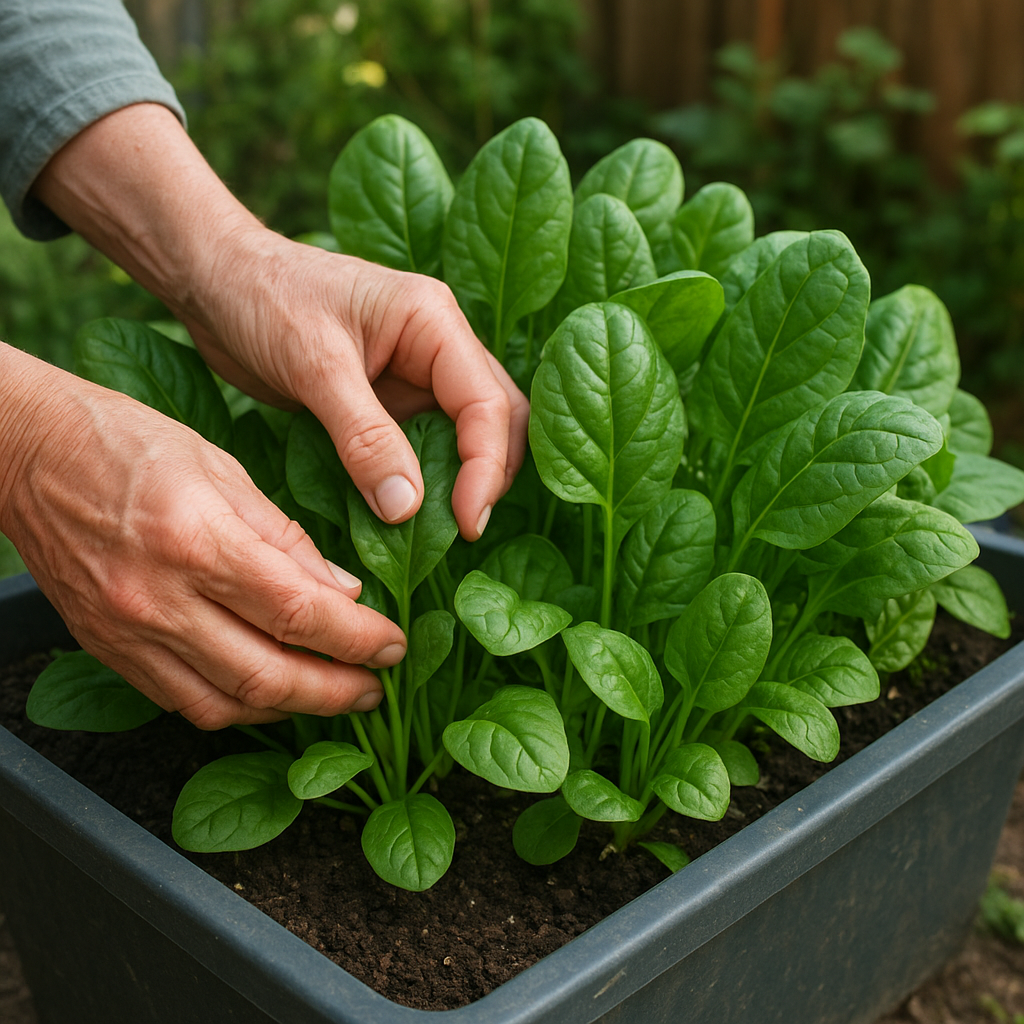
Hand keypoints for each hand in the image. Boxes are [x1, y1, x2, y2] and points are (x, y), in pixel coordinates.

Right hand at [0, 346, 404, 728]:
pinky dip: (239, 708)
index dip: (359, 639)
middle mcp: (161, 599)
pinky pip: (184, 703)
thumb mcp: (224, 469)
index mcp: (199, 540)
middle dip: (338, 691)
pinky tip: (272, 694)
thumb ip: (288, 538)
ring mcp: (128, 633)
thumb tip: (343, 590)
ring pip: (229, 704)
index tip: (394, 645)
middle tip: (378, 687)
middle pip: (270, 676)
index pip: (300, 612)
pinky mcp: (108, 650)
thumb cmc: (127, 443)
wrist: (26, 454)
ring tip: (337, 696)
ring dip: (294, 710)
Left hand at [183, 234, 528, 538]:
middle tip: (462, 532)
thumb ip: (364, 437)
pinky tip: (402, 513)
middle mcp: (437, 347)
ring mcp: (414, 376)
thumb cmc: (262, 298)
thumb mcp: (314, 366)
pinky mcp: (386, 402)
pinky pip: (421, 448)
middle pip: (495, 420)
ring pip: (464, 438)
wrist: (214, 281)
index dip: (486, 468)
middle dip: (488, 477)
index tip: (466, 523)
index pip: (488, 403)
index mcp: (434, 321)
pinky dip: (420, 483)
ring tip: (434, 532)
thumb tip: (407, 509)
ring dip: (457, 484)